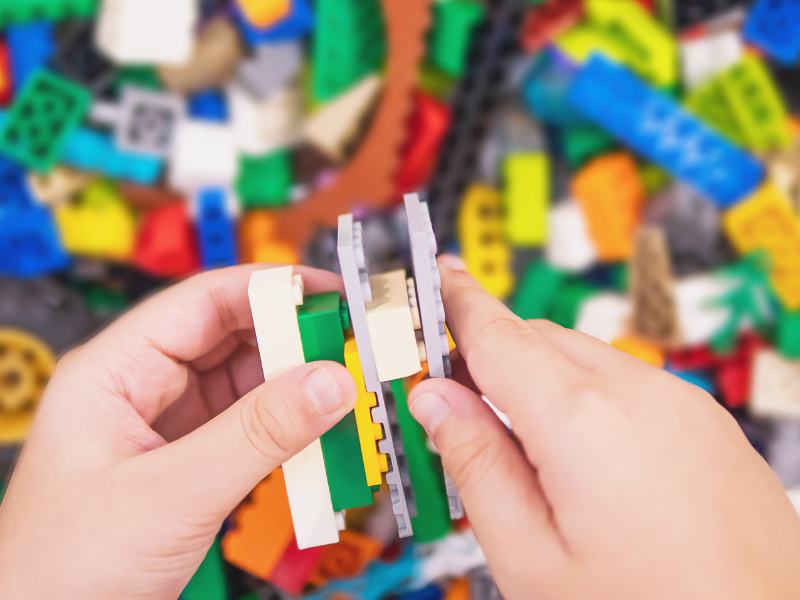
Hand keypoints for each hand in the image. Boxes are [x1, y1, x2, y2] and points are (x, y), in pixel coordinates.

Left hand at [0, 265, 356, 599]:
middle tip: (351, 349)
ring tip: (344, 396)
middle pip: (231, 338)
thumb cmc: (62, 570)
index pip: (203, 302)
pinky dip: (287, 431)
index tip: (330, 295)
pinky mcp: (190, 461)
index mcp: (115, 369)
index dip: (270, 290)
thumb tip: (328, 383)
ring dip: (295, 390)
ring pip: (247, 385)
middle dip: (293, 342)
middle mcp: (144, 387)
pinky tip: (317, 437)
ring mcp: (169, 425)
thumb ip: (257, 435)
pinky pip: (249, 429)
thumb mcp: (171, 494)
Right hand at [409, 256, 799, 599]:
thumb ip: (475, 466)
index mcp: (583, 421)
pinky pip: (630, 384)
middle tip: (458, 403)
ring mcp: (683, 405)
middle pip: (539, 340)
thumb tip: (435, 401)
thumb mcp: (531, 560)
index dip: (457, 303)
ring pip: (586, 360)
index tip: (438, 278)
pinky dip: (590, 398)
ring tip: (525, 451)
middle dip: (491, 357)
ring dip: (542, 381)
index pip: (496, 335)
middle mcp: (640, 394)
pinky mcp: (709, 424)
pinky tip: (586, 461)